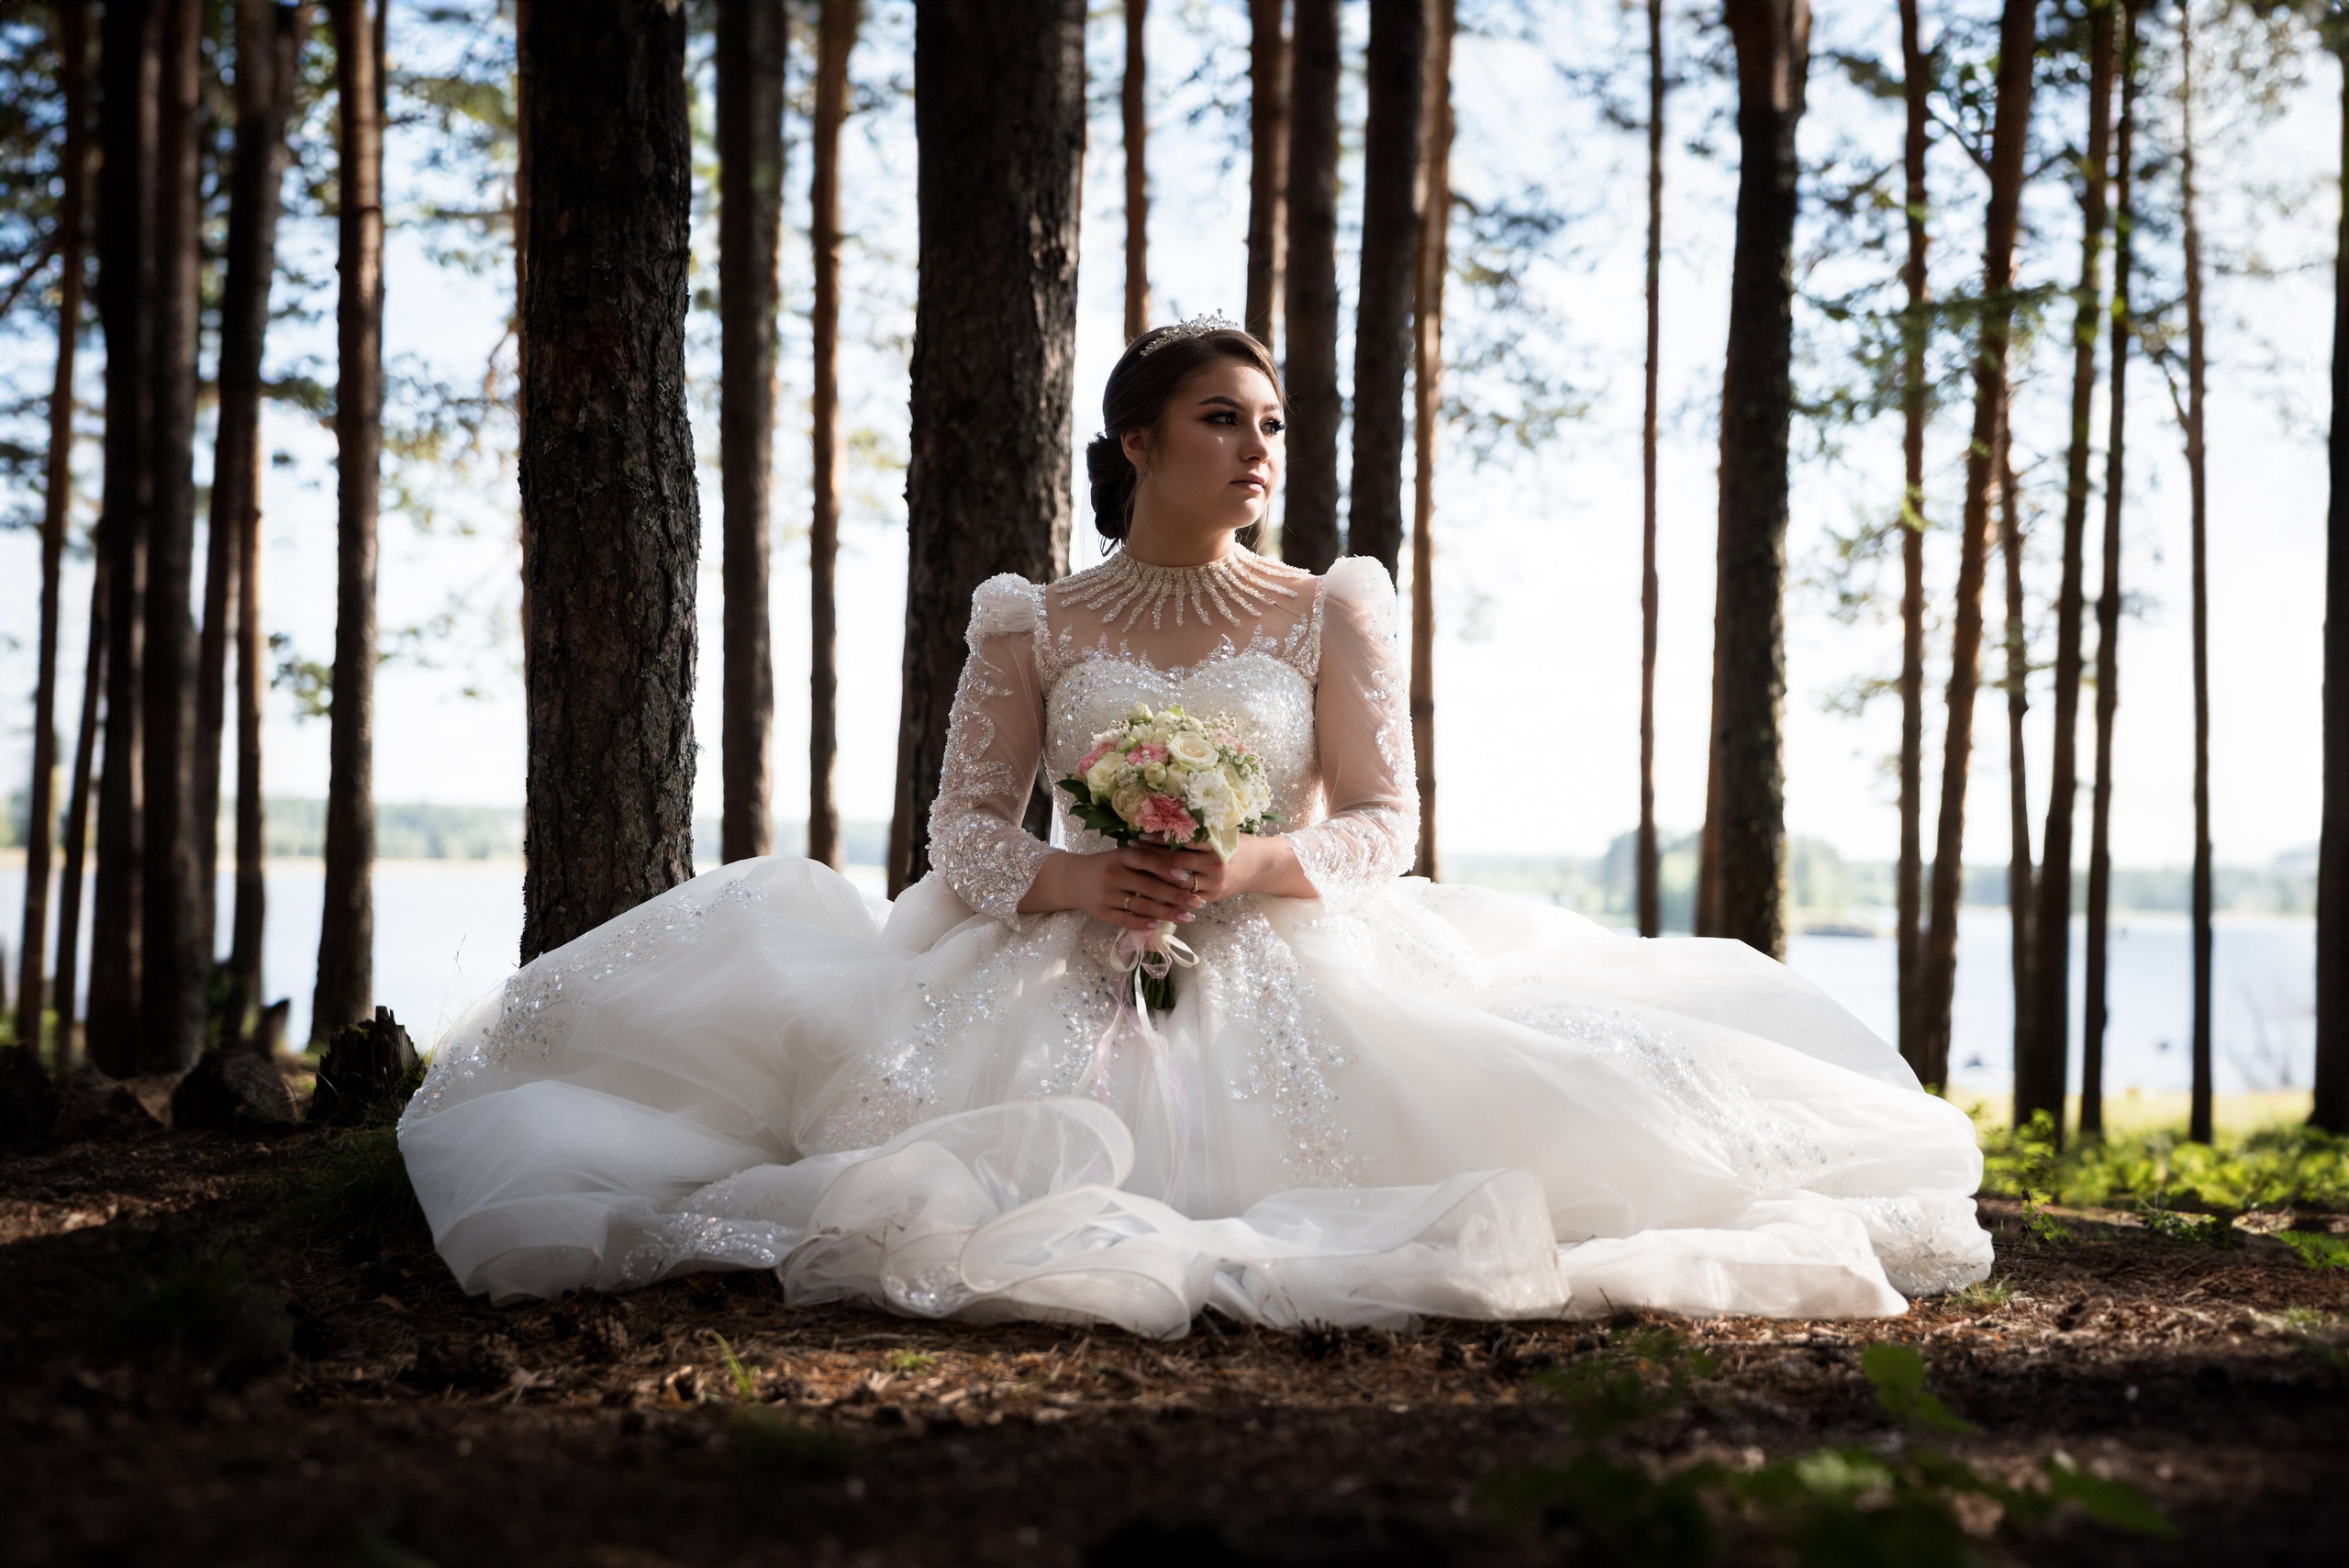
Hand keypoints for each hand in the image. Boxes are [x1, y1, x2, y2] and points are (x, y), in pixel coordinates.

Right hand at [1021, 846, 1205, 932]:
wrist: (1072, 879)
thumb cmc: (1107, 865)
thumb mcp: (1122, 856)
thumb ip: (1146, 860)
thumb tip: (1182, 871)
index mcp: (1120, 856)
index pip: (1146, 861)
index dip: (1167, 869)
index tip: (1187, 877)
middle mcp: (1113, 875)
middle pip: (1149, 887)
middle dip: (1176, 896)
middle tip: (1197, 902)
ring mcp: (1106, 895)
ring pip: (1141, 906)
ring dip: (1167, 913)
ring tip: (1187, 916)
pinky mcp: (1102, 913)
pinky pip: (1126, 920)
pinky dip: (1143, 923)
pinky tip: (1159, 925)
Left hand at [1122, 834, 1314, 904]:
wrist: (1263, 867)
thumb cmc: (1240, 844)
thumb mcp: (1223, 833)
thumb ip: (1201, 830)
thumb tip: (1169, 818)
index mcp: (1216, 846)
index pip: (1181, 842)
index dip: (1159, 838)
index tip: (1141, 832)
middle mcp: (1214, 867)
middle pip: (1175, 862)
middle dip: (1151, 855)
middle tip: (1131, 847)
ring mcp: (1213, 885)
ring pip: (1177, 881)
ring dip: (1154, 874)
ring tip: (1136, 865)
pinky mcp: (1212, 897)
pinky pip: (1185, 895)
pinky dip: (1168, 890)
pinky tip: (1151, 884)